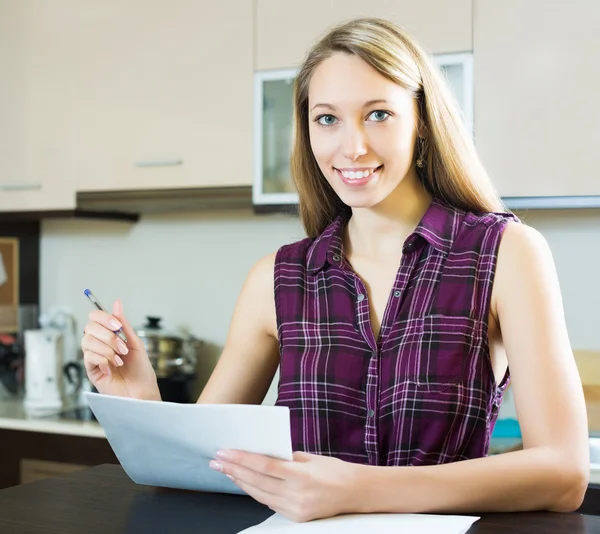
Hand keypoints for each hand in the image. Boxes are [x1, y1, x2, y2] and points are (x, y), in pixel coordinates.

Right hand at [81, 299, 159, 400]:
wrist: (142, 390)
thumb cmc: (140, 369)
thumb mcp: (135, 343)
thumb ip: (123, 324)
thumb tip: (117, 303)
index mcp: (109, 336)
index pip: (95, 318)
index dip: (103, 318)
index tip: (116, 325)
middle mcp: (99, 345)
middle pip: (89, 327)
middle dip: (108, 336)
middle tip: (123, 347)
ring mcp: (94, 357)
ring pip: (87, 341)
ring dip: (107, 348)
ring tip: (120, 359)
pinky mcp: (91, 370)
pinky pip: (88, 356)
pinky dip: (102, 359)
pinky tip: (112, 366)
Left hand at [209, 450, 359, 521]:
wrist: (356, 492)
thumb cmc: (334, 470)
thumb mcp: (310, 458)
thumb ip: (286, 458)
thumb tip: (261, 454)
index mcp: (301, 475)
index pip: (264, 465)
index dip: (241, 459)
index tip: (225, 452)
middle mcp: (296, 494)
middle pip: (257, 481)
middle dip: (234, 470)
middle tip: (217, 460)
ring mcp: (295, 509)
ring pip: (259, 494)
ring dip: (240, 482)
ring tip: (226, 470)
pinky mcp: (295, 517)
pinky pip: (269, 503)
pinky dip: (255, 492)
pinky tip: (245, 483)